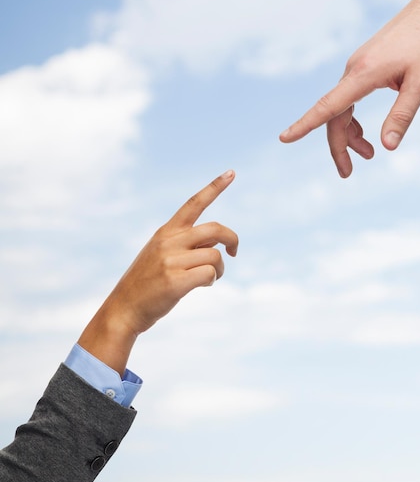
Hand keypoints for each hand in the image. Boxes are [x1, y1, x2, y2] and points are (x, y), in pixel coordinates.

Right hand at [78, 170, 238, 373]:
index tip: (231, 172)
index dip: (214, 187)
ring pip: (215, 256)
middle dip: (232, 239)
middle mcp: (168, 241)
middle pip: (215, 229)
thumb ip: (186, 244)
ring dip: (220, 268)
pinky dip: (212, 280)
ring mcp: (171, 261)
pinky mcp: (175, 282)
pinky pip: (210, 274)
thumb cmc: (147, 283)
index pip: (193, 203)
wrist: (123, 309)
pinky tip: (203, 285)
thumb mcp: (161, 254)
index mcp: (166, 231)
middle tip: (235, 252)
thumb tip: (217, 246)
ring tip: (211, 277)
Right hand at [279, 0, 419, 176]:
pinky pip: (348, 100)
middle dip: (337, 147)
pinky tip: (367, 134)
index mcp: (363, 74)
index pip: (328, 106)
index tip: (284, 138)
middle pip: (334, 116)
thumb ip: (402, 115)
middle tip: (347, 174)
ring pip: (341, 109)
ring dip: (349, 136)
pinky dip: (354, 120)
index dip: (305, 124)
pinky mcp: (363, 68)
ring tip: (368, 155)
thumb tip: (388, 147)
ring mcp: (356, 69)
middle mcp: (353, 71)